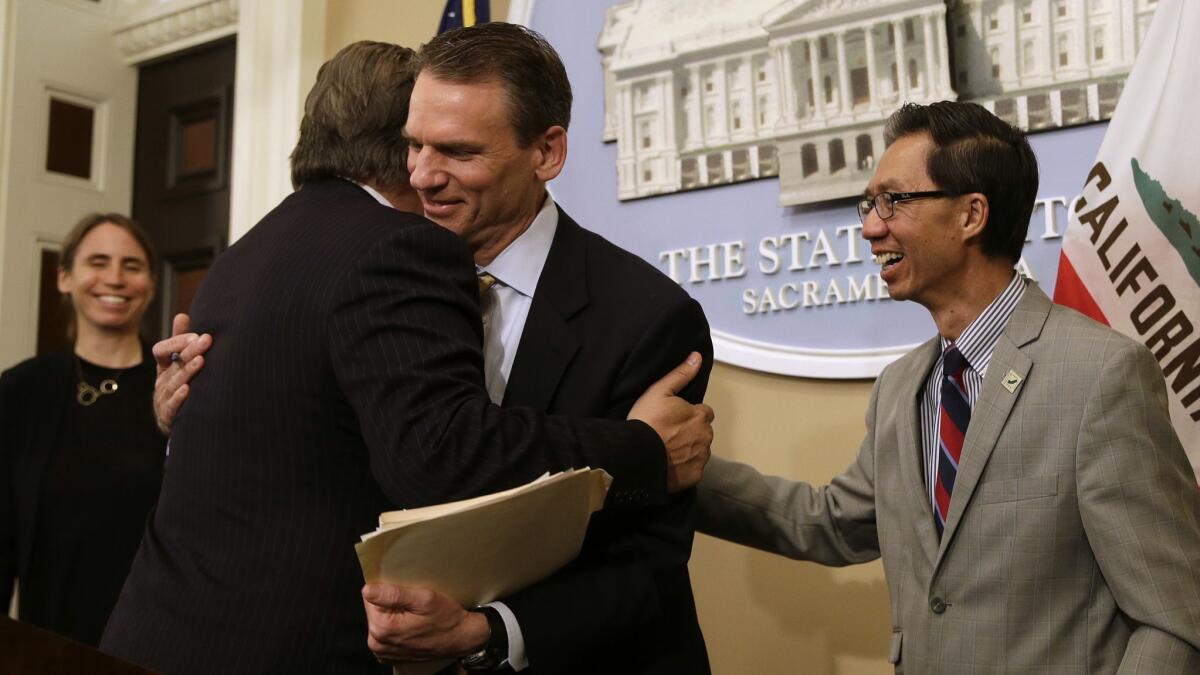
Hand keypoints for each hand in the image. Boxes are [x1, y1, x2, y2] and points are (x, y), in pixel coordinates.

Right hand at [152, 313, 210, 434]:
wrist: (177, 422)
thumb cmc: (179, 386)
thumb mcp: (177, 363)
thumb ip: (179, 341)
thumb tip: (182, 315)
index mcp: (164, 367)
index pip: (161, 350)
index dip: (176, 342)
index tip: (197, 335)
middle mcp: (161, 381)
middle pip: (173, 364)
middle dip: (189, 351)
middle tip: (206, 340)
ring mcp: (163, 398)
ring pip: (173, 383)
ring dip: (187, 371)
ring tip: (201, 360)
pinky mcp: (168, 416)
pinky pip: (171, 406)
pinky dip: (179, 398)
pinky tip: (188, 390)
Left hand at [362, 584, 489, 662]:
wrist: (461, 638)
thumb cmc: (446, 618)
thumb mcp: (424, 599)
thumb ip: (393, 594)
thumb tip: (367, 589)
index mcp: (382, 628)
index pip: (370, 596)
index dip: (388, 589)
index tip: (406, 591)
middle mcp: (377, 643)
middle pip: (374, 609)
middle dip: (391, 602)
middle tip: (413, 602)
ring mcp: (383, 651)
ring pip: (380, 620)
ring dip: (394, 614)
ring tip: (415, 613)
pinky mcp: (389, 654)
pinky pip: (386, 632)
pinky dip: (397, 625)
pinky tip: (413, 623)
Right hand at [627, 352, 714, 492]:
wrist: (635, 455)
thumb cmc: (645, 421)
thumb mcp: (658, 391)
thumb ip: (680, 374)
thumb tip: (696, 356)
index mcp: (700, 415)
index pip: (704, 413)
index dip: (689, 415)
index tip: (674, 419)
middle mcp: (706, 436)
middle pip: (703, 432)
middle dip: (691, 432)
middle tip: (668, 435)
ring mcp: (701, 457)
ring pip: (699, 451)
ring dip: (689, 449)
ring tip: (667, 450)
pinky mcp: (695, 475)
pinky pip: (694, 469)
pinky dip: (685, 467)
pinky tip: (669, 464)